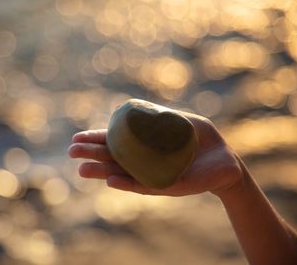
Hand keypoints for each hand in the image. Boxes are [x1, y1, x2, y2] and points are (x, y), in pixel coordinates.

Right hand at [68, 112, 243, 196]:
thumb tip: (133, 111)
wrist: (224, 160)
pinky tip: (110, 180)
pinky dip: (127, 183)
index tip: (77, 137)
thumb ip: (157, 117)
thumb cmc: (200, 138)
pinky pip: (144, 185)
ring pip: (123, 173)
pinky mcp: (167, 186)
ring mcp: (153, 175)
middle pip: (114, 158)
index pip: (117, 142)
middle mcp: (144, 162)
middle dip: (92, 154)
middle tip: (71, 151)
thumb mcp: (177, 121)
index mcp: (145, 146)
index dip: (97, 139)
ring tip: (82, 168)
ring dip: (102, 171)